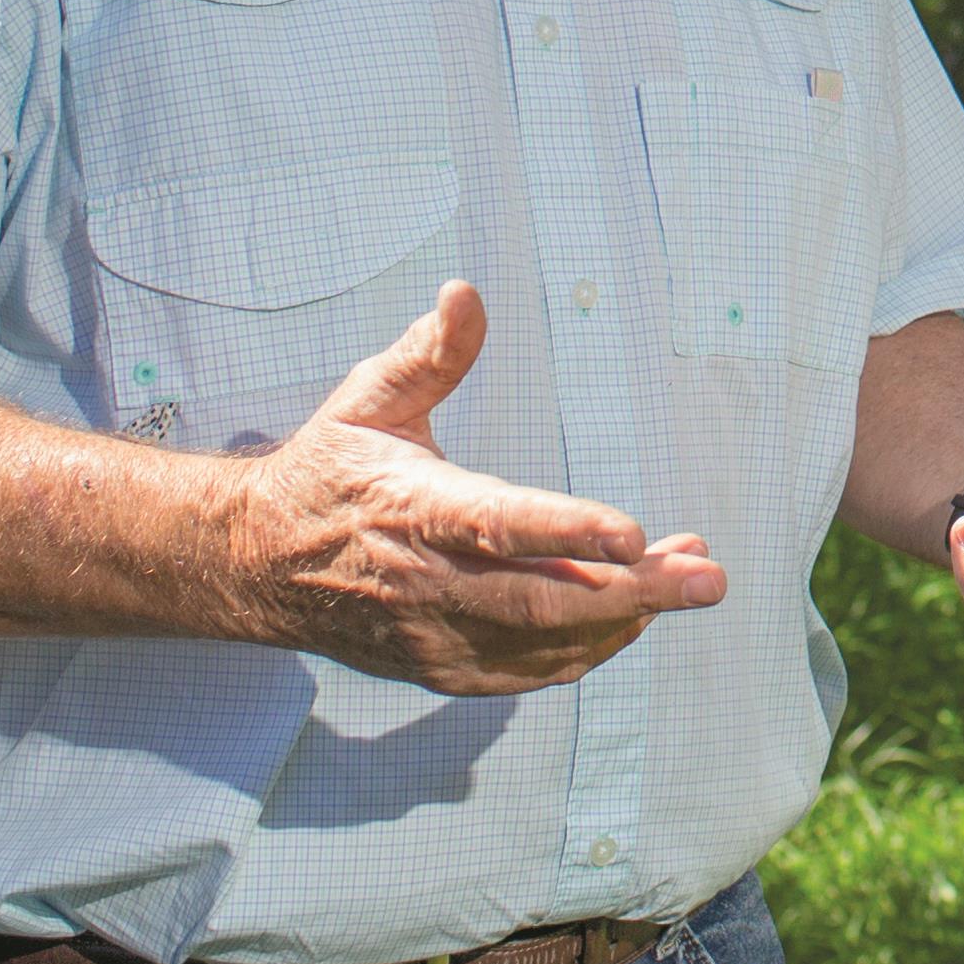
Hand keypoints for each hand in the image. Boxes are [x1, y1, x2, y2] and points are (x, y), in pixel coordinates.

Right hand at [219, 283, 727, 694]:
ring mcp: (433, 636)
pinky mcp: (440, 668)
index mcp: (412, 507)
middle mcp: (425, 583)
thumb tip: (466, 291)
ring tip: (692, 578)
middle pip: (541, 601)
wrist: (255, 565)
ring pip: (544, 644)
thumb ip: (429, 354)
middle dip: (635, 593)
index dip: (568, 532)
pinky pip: (528, 672)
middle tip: (708, 577)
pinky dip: (588, 650)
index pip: (498, 524)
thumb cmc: (328, 470)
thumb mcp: (369, 399)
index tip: (636, 533)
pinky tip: (635, 615)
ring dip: (627, 617)